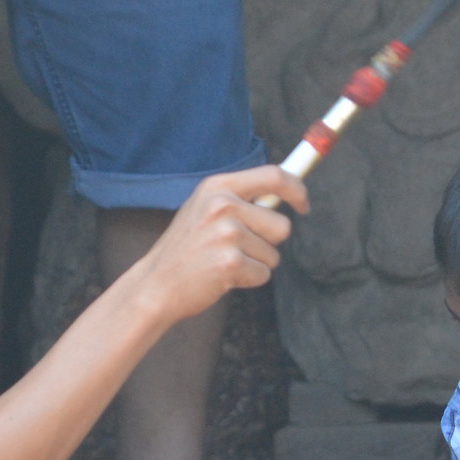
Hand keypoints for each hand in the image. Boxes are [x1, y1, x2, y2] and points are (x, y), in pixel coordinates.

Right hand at [131, 165, 306, 323]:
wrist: (156, 283)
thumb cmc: (187, 248)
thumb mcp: (205, 208)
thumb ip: (241, 198)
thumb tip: (288, 187)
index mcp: (218, 186)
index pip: (274, 176)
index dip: (297, 190)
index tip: (303, 205)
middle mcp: (222, 205)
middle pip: (282, 225)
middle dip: (269, 243)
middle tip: (238, 249)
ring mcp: (226, 233)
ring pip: (273, 253)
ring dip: (256, 263)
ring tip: (223, 262)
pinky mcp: (231, 262)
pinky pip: (264, 274)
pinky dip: (249, 280)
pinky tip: (222, 277)